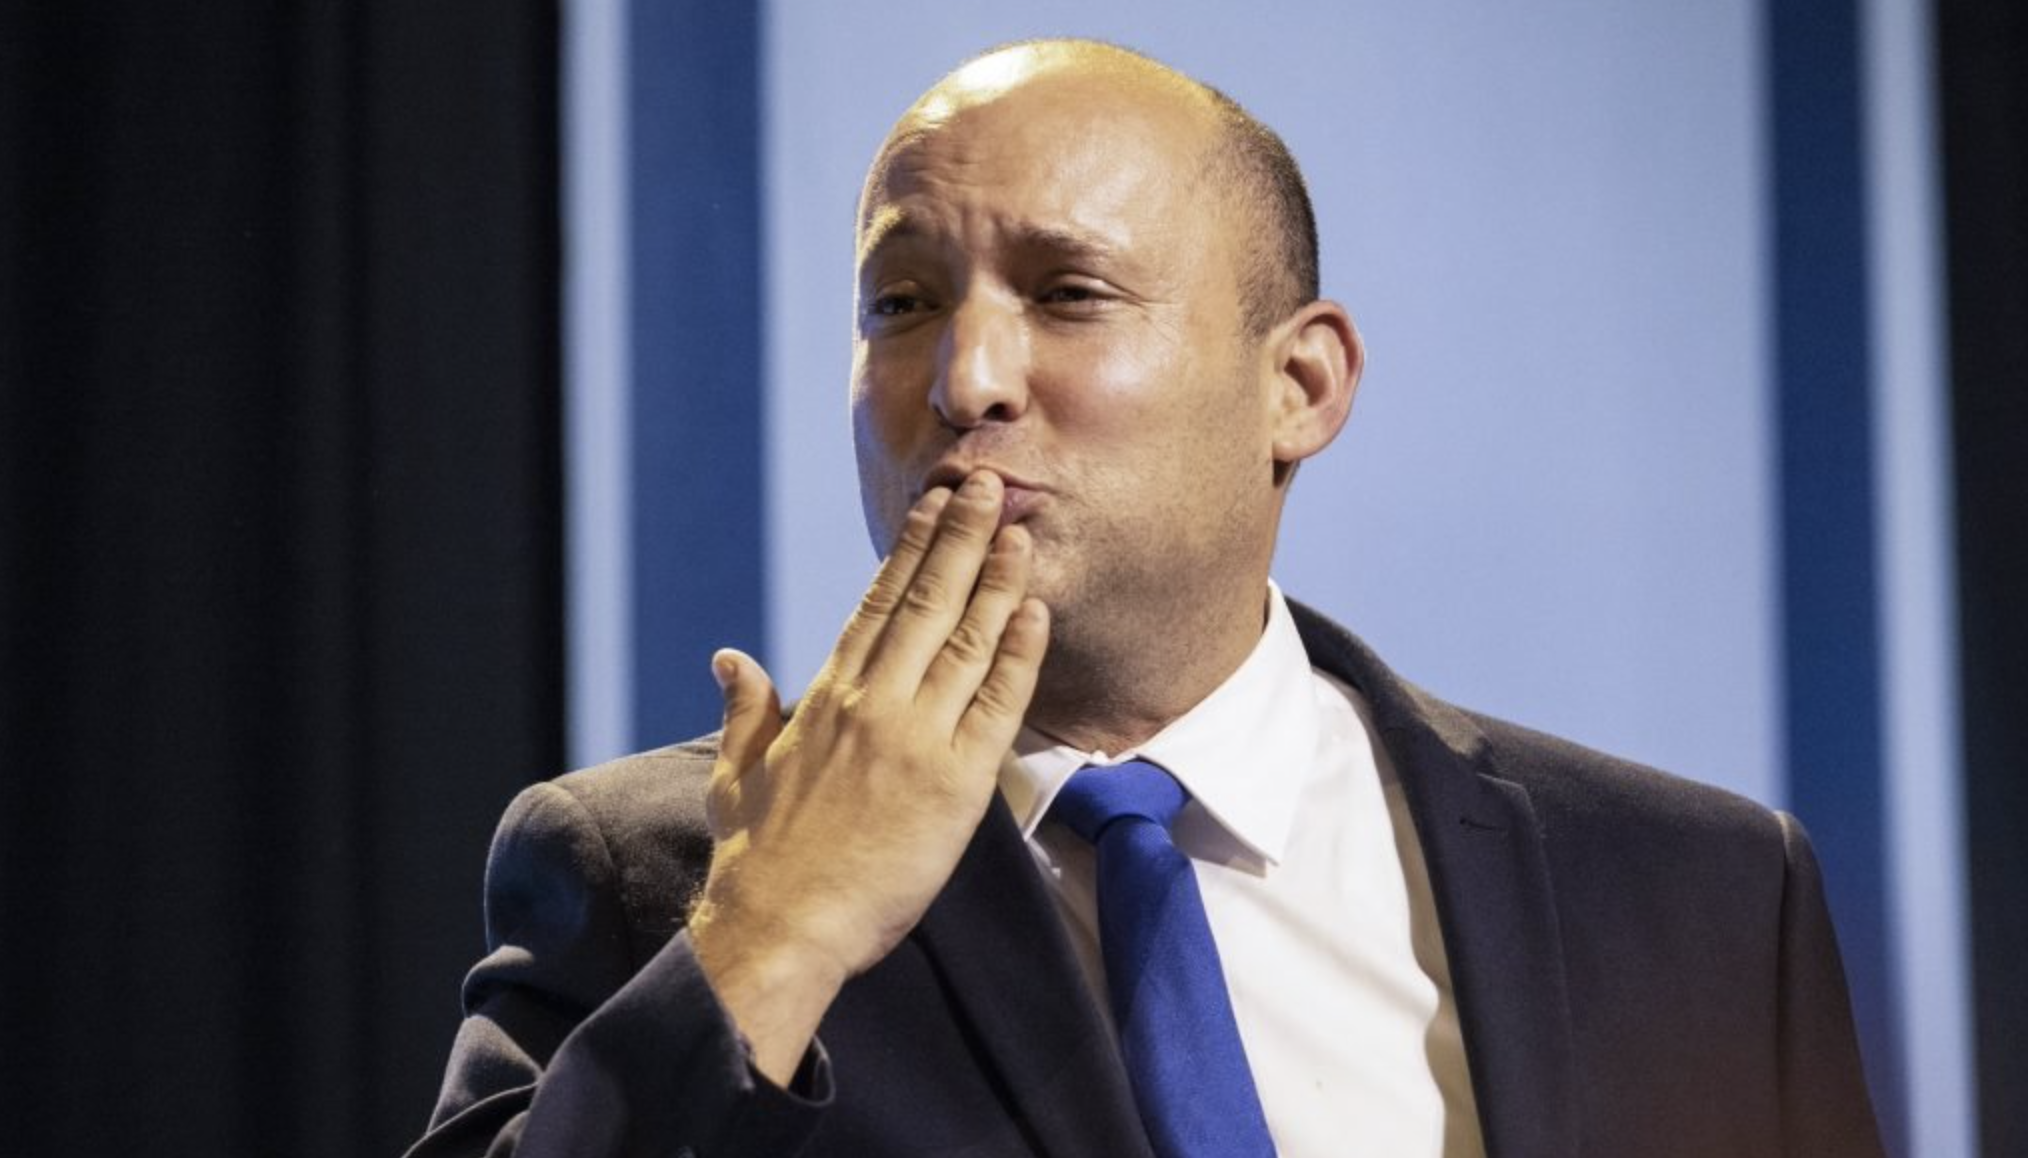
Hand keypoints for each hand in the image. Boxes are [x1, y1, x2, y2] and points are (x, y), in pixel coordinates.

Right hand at [688, 470, 1049, 1082]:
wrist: (783, 926)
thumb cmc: (758, 860)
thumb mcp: (737, 774)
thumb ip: (746, 709)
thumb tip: (731, 658)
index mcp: (825, 697)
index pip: (877, 603)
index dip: (911, 549)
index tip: (935, 506)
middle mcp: (873, 705)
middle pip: (927, 602)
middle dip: (962, 539)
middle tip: (990, 486)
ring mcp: (917, 739)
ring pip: (966, 641)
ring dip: (997, 581)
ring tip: (1020, 530)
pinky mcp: (957, 783)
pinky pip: (998, 704)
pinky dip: (1019, 655)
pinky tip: (1035, 612)